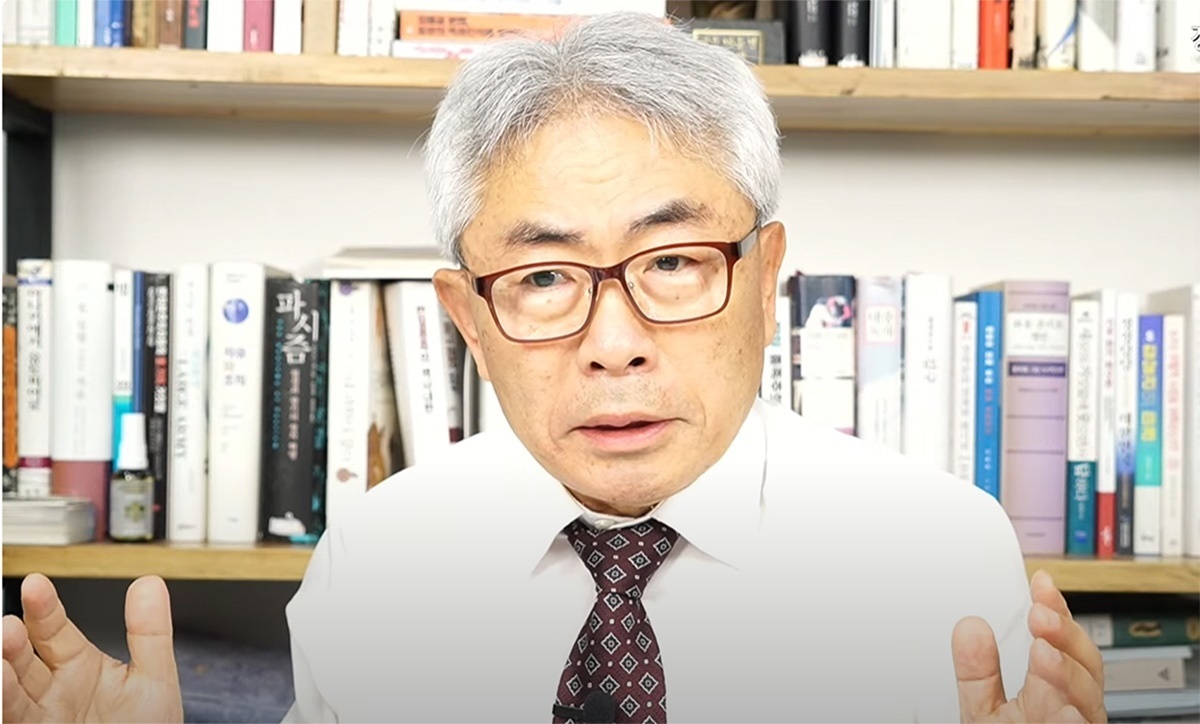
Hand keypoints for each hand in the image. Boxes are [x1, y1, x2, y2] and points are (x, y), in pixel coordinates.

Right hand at [2, 573, 183, 722]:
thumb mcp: (153, 679)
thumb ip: (149, 632)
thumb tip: (149, 582)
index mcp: (78, 665)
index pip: (53, 629)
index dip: (43, 606)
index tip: (36, 583)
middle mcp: (51, 690)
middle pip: (21, 659)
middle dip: (12, 642)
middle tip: (8, 627)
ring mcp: (37, 717)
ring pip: (9, 693)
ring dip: (1, 677)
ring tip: (0, 656)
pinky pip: (12, 720)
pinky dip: (3, 706)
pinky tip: (0, 690)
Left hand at [952, 570, 1105, 722]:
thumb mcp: (984, 710)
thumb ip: (977, 672)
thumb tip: (968, 627)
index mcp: (1053, 692)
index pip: (1061, 645)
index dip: (1056, 611)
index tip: (1040, 584)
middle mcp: (1072, 711)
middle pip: (1085, 667)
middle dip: (1066, 637)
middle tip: (1040, 615)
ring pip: (1089, 703)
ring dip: (1069, 674)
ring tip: (1044, 654)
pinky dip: (1075, 721)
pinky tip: (1064, 707)